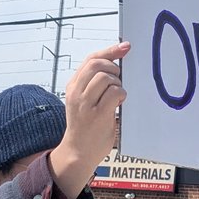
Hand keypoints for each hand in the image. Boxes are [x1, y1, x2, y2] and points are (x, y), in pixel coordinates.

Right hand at [50, 42, 129, 197]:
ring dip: (118, 83)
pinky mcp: (98, 115)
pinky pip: (115, 93)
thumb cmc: (85, 124)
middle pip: (97, 64)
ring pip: (106, 77)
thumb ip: (94, 82)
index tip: (125, 47)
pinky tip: (118, 104)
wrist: (78, 151)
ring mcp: (86, 104)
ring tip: (116, 96)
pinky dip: (121, 95)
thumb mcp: (83, 100)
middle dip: (114, 68)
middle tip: (119, 80)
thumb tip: (116, 62)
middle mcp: (76, 92)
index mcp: (73, 86)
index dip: (110, 51)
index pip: (90, 59)